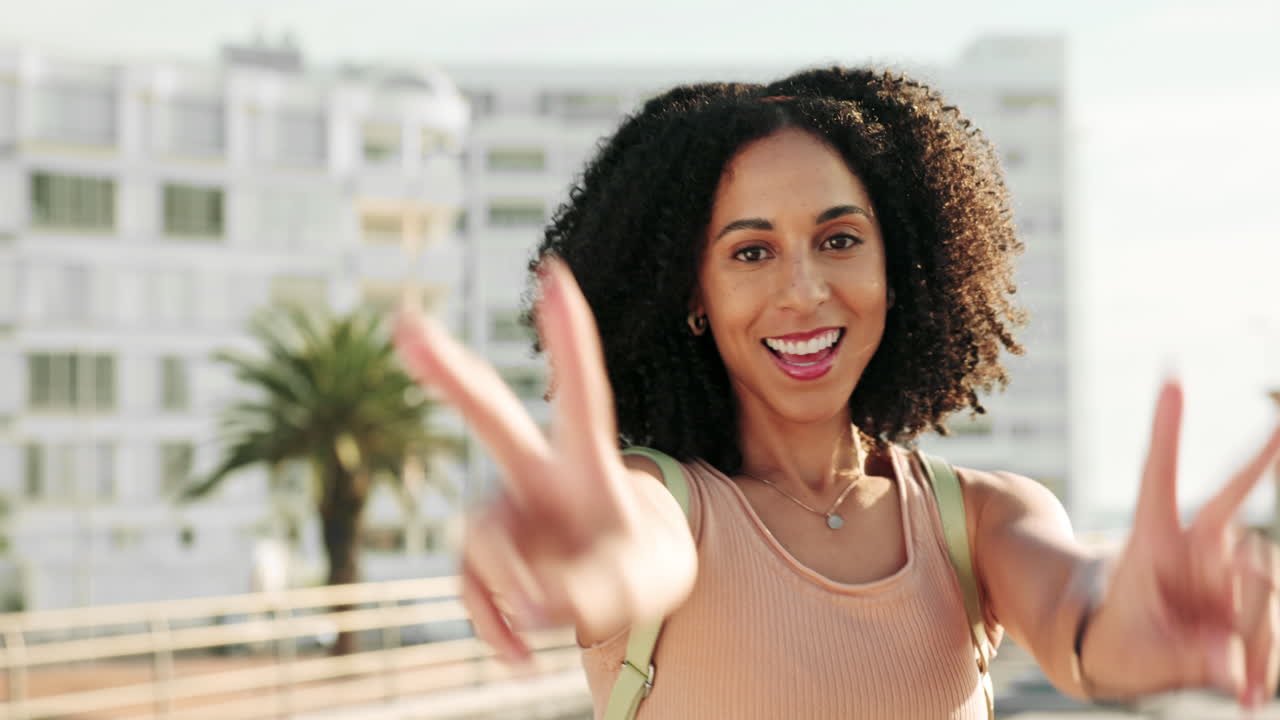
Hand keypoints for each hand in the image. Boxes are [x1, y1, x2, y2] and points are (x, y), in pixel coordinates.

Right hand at [394, 259, 687, 663]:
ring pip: (485, 546)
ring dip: (512, 594)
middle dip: (449, 372)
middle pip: (492, 418)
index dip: (569, 339)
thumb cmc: (638, 565)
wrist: (622, 588)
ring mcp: (508, 512)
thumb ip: (590, 593)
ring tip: (549, 625)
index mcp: (590, 463)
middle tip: (404, 323)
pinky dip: (495, 626)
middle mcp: (540, 475)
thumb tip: (528, 606)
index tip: (554, 274)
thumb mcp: (637, 583)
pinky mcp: (488, 556)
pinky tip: (520, 653)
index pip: (582, 394)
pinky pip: (475, 591)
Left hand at [1082, 379, 1279, 707]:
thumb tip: (1235, 663)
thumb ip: (1188, 656)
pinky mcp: (1243, 596)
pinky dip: (1263, 662)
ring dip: (1257, 637)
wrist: (1122, 654)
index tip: (1171, 379)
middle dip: (1251, 601)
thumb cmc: (1118, 642)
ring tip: (1231, 688)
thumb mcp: (1139, 654)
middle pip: (1243, 542)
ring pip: (1266, 584)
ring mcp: (1223, 569)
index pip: (1161, 475)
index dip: (1166, 430)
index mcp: (1153, 539)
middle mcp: (1194, 546)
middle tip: (1230, 653)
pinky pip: (1271, 622)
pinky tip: (1241, 694)